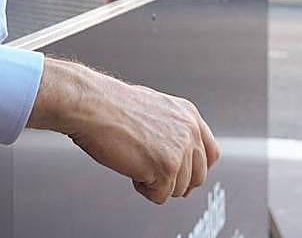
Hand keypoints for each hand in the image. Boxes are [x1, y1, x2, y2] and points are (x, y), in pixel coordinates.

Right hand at [27, 58, 219, 203]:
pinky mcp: (167, 168)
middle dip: (175, 181)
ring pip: (179, 189)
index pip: (210, 153)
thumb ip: (171, 128)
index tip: (183, 175)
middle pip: (198, 176)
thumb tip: (175, 150)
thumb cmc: (109, 105)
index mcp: (188, 115)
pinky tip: (131, 168)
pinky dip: (143, 189)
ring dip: (155, 183)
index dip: (195, 169)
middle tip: (152, 174)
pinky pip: (161, 196)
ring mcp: (181, 150)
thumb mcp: (153, 108)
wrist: (91, 105)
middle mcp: (189, 131)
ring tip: (134, 162)